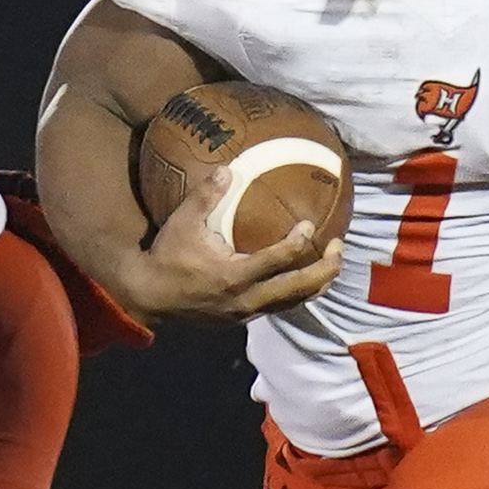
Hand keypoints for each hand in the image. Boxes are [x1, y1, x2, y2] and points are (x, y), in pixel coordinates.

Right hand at [117, 165, 341, 322]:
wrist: (150, 297)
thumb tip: (228, 169)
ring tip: (332, 263)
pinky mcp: (244, 318)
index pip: (277, 260)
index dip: (298, 243)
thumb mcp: (182, 223)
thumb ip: (205, 196)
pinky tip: (306, 277)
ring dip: (316, 284)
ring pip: (293, 302)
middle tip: (338, 246)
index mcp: (234, 276)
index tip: (310, 225)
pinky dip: (297, 293)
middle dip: (324, 269)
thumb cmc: (167, 257)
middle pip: (298, 288)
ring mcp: (247, 313)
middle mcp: (246, 299)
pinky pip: (280, 307)